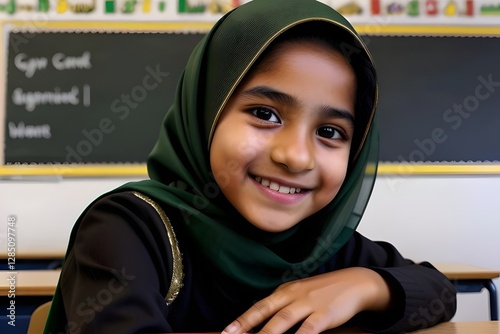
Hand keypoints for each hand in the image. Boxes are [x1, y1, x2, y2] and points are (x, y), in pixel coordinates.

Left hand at [221, 267, 391, 333]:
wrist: (355, 282)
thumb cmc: (325, 291)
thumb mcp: (301, 293)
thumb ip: (283, 305)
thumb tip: (263, 321)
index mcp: (286, 291)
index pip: (260, 306)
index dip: (243, 319)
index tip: (227, 331)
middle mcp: (294, 295)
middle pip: (266, 312)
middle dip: (246, 325)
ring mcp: (309, 304)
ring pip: (283, 320)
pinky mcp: (324, 314)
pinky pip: (308, 330)